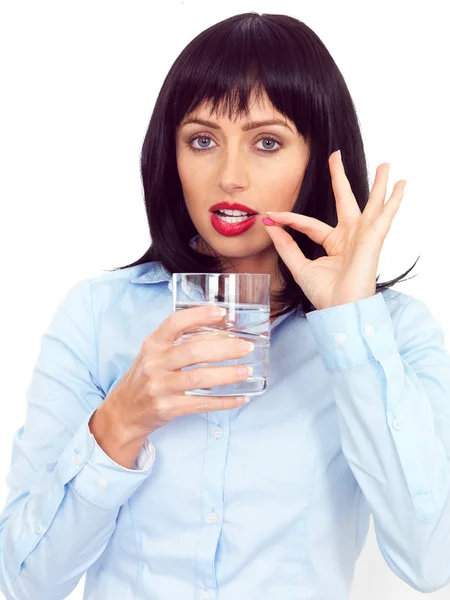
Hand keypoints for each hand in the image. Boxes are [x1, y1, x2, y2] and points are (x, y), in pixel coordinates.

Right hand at [103, 306, 252, 439]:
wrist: (125, 410)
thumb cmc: (146, 376)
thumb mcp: (155, 353)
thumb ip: (180, 342)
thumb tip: (221, 331)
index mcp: (153, 344)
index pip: (175, 323)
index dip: (199, 315)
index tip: (222, 312)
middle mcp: (155, 364)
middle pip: (194, 351)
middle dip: (225, 348)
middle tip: (246, 347)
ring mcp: (160, 387)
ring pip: (199, 378)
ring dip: (227, 374)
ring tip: (246, 370)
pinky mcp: (168, 408)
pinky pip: (201, 404)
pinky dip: (224, 401)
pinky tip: (240, 398)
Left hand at [262, 150, 406, 310]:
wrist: (340, 309)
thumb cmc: (324, 294)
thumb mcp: (299, 266)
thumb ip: (286, 246)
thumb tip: (270, 226)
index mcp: (333, 242)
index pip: (309, 223)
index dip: (290, 219)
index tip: (271, 215)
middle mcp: (350, 236)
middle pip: (346, 200)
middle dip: (341, 178)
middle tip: (336, 155)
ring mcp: (363, 236)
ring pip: (372, 204)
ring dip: (379, 184)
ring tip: (386, 164)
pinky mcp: (373, 239)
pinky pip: (385, 216)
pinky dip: (394, 200)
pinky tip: (401, 184)